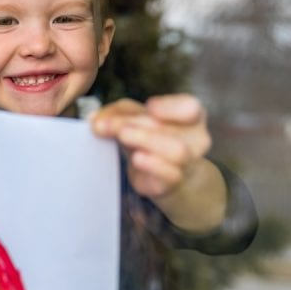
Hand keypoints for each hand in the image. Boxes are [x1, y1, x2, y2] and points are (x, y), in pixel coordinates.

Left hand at [91, 94, 209, 198]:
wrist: (161, 175)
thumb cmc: (149, 139)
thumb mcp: (133, 119)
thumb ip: (117, 113)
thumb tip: (94, 118)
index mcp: (190, 117)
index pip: (191, 107)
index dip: (170, 107)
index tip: (149, 107)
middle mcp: (196, 139)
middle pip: (166, 127)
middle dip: (132, 123)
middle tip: (103, 124)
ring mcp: (188, 162)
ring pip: (176, 150)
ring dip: (145, 140)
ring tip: (122, 136)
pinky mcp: (174, 182)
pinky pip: (171, 174)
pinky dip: (154, 165)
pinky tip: (138, 159)